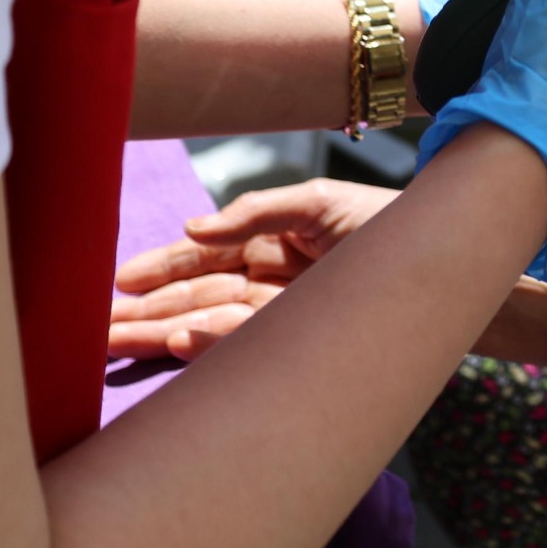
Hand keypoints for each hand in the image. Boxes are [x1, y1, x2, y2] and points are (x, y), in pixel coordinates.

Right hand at [107, 179, 397, 360]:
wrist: (452, 264)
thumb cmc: (391, 225)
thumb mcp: (322, 203)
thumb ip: (257, 211)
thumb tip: (193, 228)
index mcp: (269, 246)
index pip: (202, 260)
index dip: (160, 269)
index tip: (117, 282)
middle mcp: (269, 285)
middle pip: (195, 299)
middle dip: (145, 312)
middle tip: (95, 330)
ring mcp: (283, 318)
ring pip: (210, 326)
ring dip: (163, 333)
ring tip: (116, 343)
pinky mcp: (300, 344)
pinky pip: (246, 344)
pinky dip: (211, 344)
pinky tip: (179, 341)